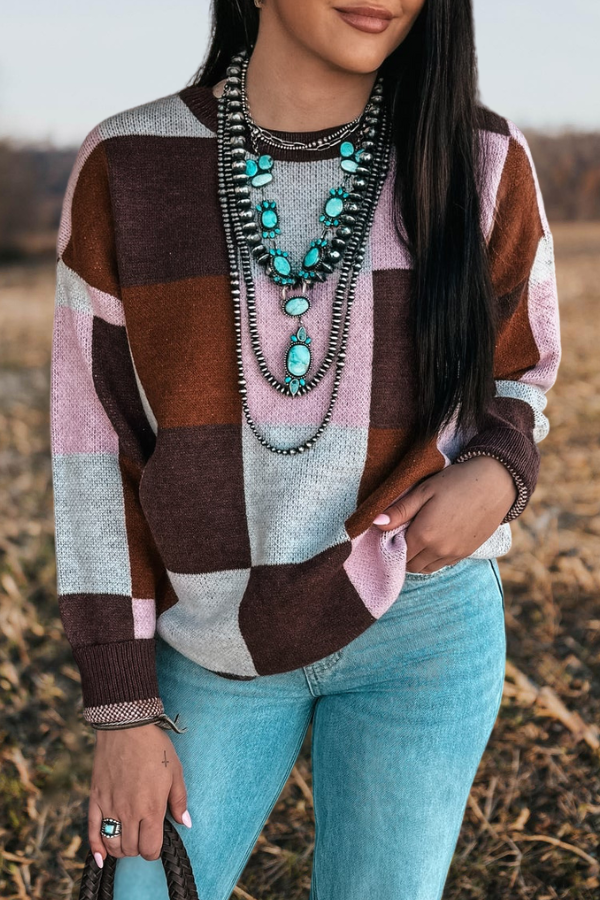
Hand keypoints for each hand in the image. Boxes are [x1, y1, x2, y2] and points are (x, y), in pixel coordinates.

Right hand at [88, 723, 190, 866]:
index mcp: (151, 808)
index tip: (156, 842)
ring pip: (112, 844)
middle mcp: (129, 812)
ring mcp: (110, 807)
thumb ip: (179, 801)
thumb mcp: (175, 772)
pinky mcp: (95, 799)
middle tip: (143, 836)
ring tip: (128, 841)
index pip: (150, 848)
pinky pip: (92, 831)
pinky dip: (96, 848)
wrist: (126, 727)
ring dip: (121, 849)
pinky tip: (101, 857)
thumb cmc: (154, 747)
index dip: (154, 850)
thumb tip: (186, 822)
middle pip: (131, 849)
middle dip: (139, 848)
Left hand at [373, 456, 517, 572]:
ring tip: (419, 537)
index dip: (391, 543)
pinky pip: (442, 565)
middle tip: (404, 534)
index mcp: (424, 534)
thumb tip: (375, 523)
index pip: (397, 552)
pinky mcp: (466, 554)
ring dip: (418, 558)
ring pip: (426, 568)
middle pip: (410, 565)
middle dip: (403, 553)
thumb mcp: (424, 491)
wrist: (496, 483)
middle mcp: (438, 550)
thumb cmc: (456, 482)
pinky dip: (434, 558)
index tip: (393, 531)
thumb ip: (400, 510)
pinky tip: (436, 539)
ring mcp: (454, 554)